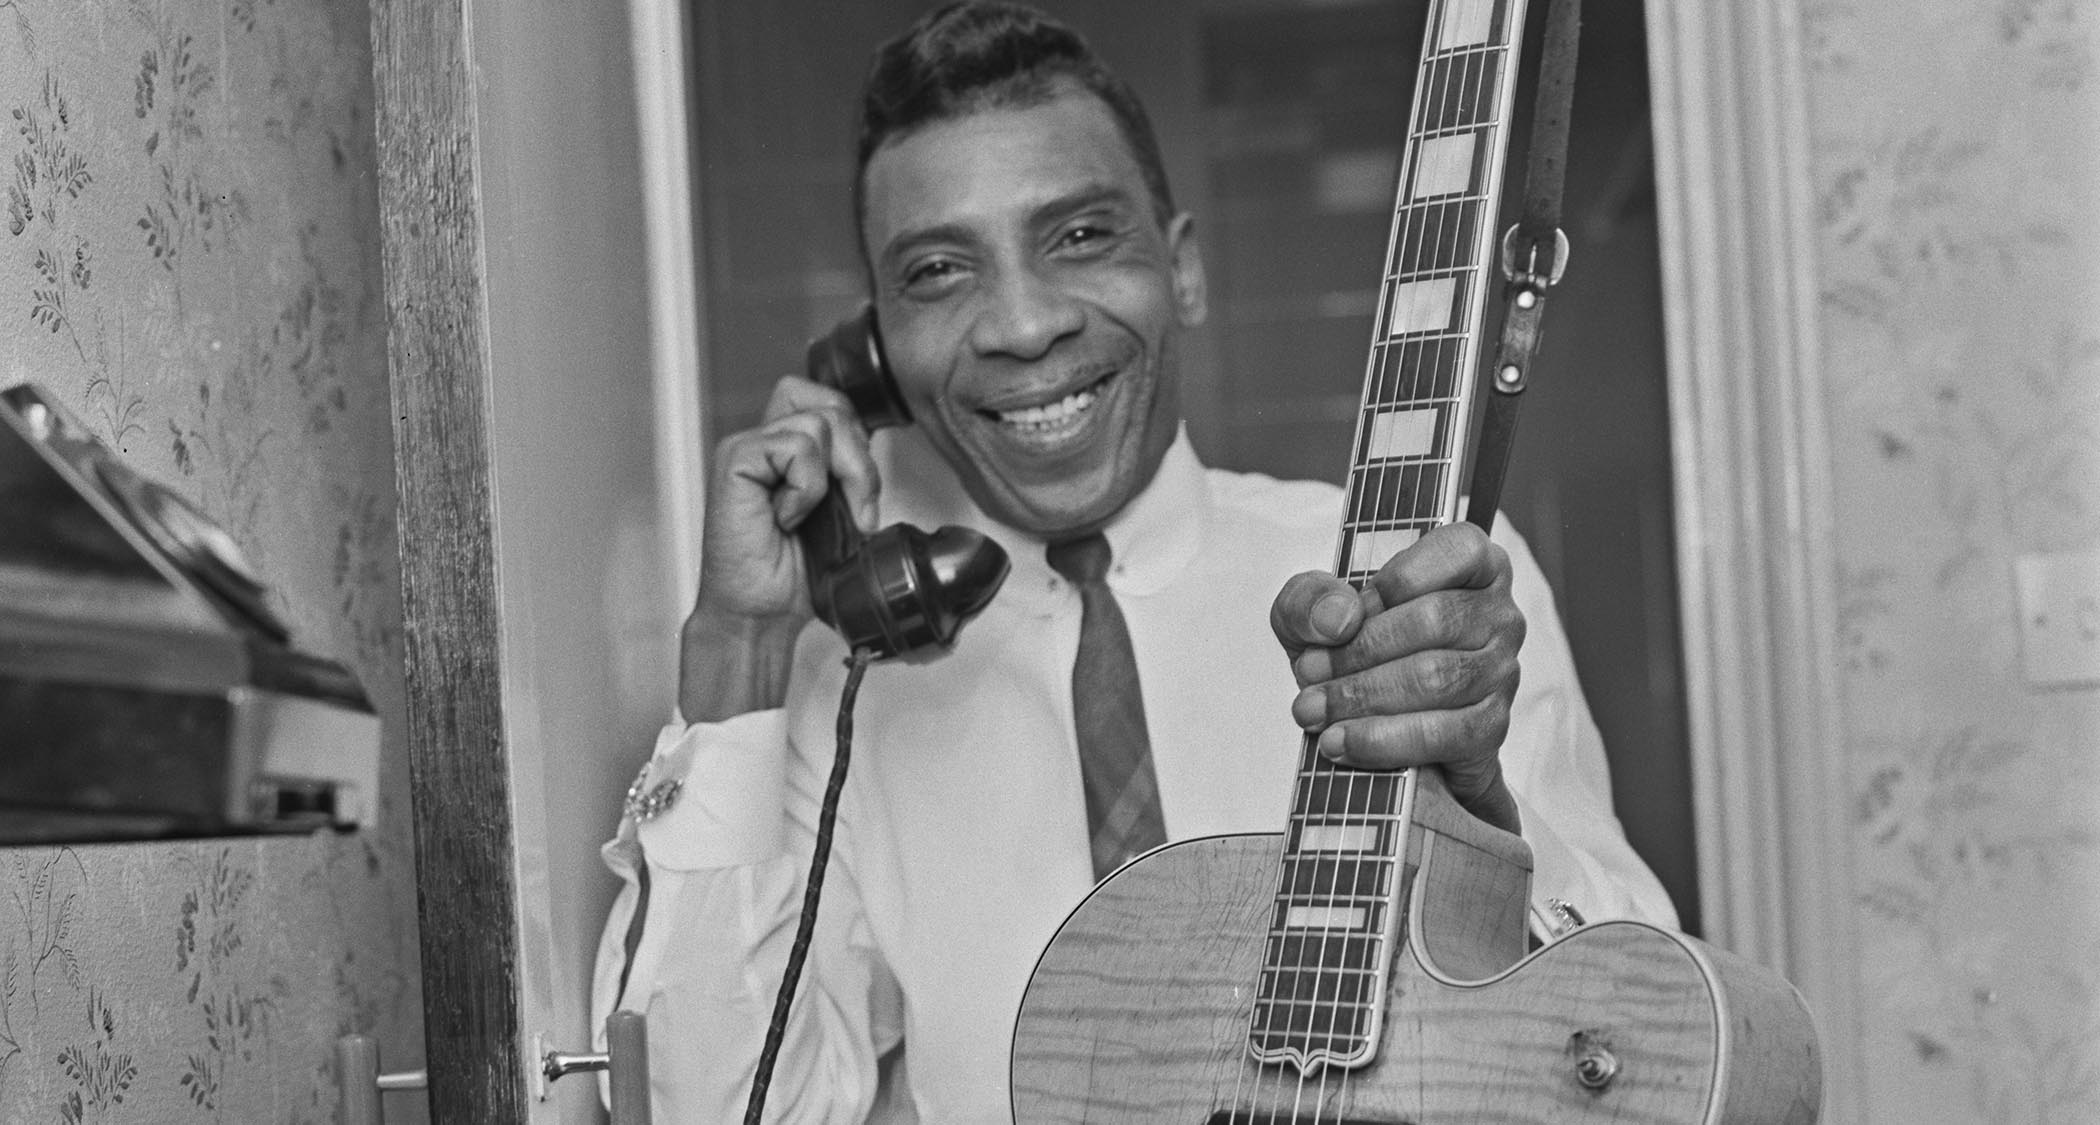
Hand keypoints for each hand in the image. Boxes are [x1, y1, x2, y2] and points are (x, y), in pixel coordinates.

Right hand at [679, 375, 880, 721]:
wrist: (759, 612)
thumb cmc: (794, 574)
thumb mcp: (841, 516)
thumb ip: (851, 475)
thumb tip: (877, 452)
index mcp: (788, 447)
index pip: (833, 401)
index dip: (858, 437)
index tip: (861, 491)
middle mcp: (766, 439)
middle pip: (832, 404)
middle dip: (860, 459)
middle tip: (856, 510)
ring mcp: (747, 446)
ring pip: (820, 422)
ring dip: (835, 477)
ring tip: (813, 516)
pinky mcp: (735, 459)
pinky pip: (795, 447)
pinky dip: (806, 488)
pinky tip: (787, 517)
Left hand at [1269, 521, 1524, 834]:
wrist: (1366, 722)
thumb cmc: (1347, 649)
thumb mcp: (1310, 612)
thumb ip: (1310, 598)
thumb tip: (1339, 617)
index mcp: (1470, 564)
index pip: (1453, 552)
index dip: (1390, 584)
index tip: (1346, 615)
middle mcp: (1497, 614)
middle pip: (1434, 620)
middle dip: (1359, 650)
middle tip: (1308, 673)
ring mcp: (1501, 671)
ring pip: (1438, 678)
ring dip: (1364, 698)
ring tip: (1313, 711)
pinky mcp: (1490, 727)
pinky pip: (1444, 734)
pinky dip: (1383, 740)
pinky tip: (1342, 742)